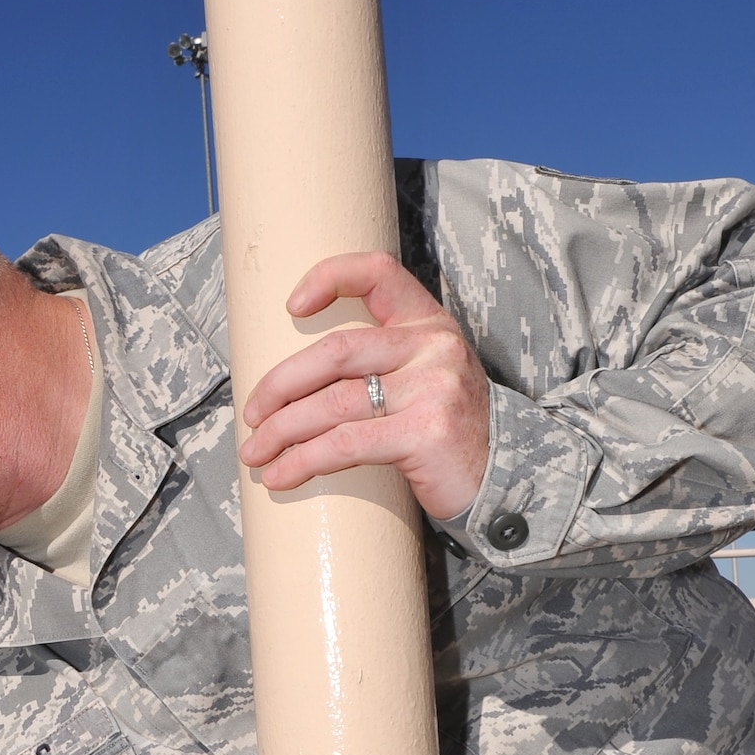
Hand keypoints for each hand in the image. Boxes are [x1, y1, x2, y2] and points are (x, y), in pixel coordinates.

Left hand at [239, 252, 490, 519]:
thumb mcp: (424, 379)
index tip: (290, 306)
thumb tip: (296, 380)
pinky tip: (280, 476)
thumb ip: (382, 362)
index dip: (329, 277)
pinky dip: (303, 462)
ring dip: (282, 431)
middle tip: (251, 415)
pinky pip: (345, 444)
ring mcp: (432, 388)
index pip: (377, 273)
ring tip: (254, 455)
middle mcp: (433, 347)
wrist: (504, 481)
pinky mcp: (425, 433)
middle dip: (280, 385)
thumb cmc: (446, 434)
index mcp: (429, 324)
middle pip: (336, 351)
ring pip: (333, 403)